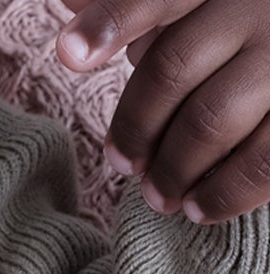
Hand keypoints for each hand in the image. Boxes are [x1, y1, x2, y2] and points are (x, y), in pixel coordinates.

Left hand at [56, 0, 269, 221]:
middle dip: (136, 127)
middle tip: (123, 164)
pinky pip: (260, 160)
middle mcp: (257, 7)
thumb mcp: (189, 14)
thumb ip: (135, 9)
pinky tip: (199, 207)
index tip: (69, 53)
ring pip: (211, 119)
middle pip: (173, 67)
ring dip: (172, 169)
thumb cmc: (234, 40)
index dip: (114, 19)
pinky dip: (221, 193)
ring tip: (158, 195)